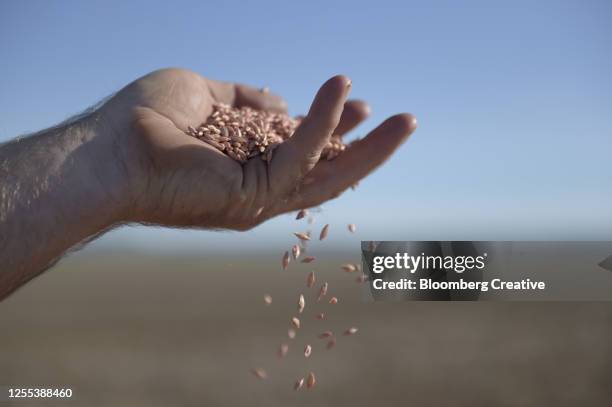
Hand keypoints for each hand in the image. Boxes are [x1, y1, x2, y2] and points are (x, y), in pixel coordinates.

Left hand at [100, 68, 416, 229]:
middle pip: (326, 171)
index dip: (331, 126)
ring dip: (369, 148)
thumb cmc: (144, 122)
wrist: (106, 150)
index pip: (302, 150)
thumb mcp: (204, 94)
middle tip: (402, 122)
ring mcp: (258, 197)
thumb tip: (280, 102)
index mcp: (245, 165)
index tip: (353, 98)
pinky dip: (325, 123)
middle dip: (366, 147)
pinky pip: (302, 156)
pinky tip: (344, 91)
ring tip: (406, 121)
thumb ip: (246, 99)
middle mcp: (256, 188)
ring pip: (329, 176)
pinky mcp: (254, 195)